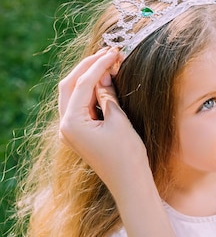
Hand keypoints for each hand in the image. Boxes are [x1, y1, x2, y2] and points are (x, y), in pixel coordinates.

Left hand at [58, 47, 147, 190]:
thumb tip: (103, 75)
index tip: (113, 53)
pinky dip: (90, 93)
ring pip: (73, 95)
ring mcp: (70, 131)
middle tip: (107, 54)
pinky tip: (104, 83)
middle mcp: (65, 126)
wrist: (130, 183)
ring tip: (107, 64)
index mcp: (71, 123)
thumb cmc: (127, 155)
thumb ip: (108, 96)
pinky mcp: (79, 134)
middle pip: (69, 87)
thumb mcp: (119, 121)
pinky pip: (80, 106)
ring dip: (88, 79)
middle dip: (87, 68)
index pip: (82, 85)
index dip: (98, 66)